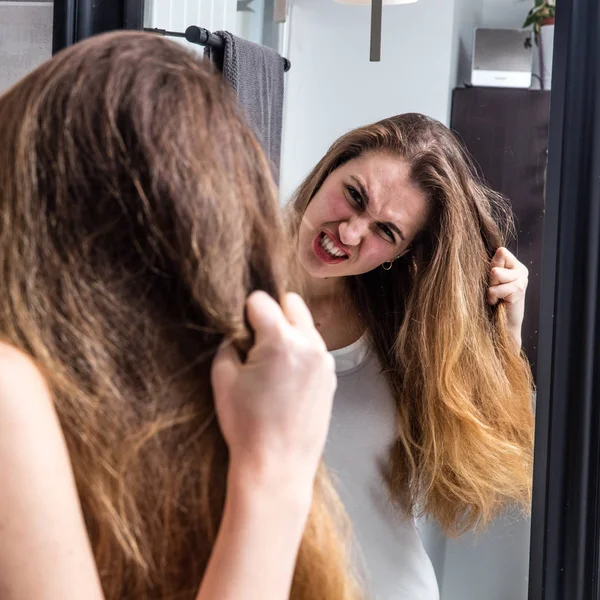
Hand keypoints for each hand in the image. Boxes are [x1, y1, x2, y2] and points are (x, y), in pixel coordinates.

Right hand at [211, 291, 336, 490]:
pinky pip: (314, 350)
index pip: (261, 300)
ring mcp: (325, 362)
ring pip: (306, 327)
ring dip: (289, 334)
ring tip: (272, 365)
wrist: (277, 466)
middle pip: (292, 304)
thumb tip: (238, 333)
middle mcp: (310, 345)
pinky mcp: (331, 378)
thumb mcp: (223, 379)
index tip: (240, 330)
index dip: (245, 311)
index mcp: (281, 341)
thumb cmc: (247, 425)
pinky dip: (300, 354)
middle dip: (273, 313)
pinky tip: (285, 380)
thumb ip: (229, 344)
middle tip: (257, 341)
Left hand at [488, 247, 528, 347]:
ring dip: (491, 289)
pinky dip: (493, 296)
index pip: (501, 252)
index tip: (492, 278)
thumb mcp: (491, 279)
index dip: (492, 265)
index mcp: (514, 264)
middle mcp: (521, 270)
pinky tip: (498, 302)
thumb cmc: (493, 298)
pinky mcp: (519, 291)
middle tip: (494, 290)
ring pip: (496, 274)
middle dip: (490, 280)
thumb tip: (500, 249)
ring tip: (495, 296)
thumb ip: (494, 264)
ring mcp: (522, 281)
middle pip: (496, 265)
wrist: (500, 322)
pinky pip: (497, 289)